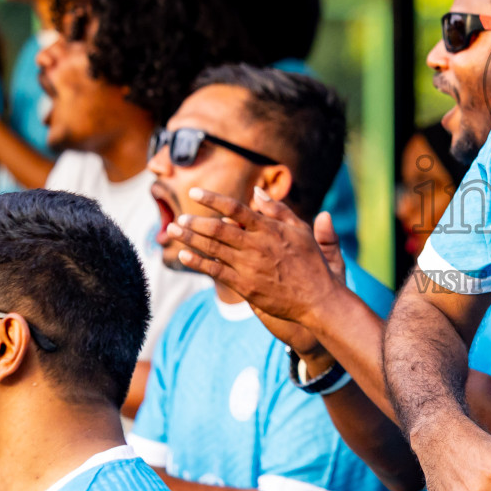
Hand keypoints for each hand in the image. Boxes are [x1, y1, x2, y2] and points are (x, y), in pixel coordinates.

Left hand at [168, 188, 343, 355]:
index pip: (236, 208)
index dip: (213, 199)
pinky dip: (197, 262)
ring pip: (212, 248)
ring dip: (190, 238)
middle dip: (195, 222)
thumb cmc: (311, 263)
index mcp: (270, 229)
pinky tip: (184, 255)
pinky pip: (215, 271)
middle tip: (179, 217)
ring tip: (173, 230)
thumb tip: (257, 191)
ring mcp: (249, 266)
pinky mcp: (245, 286)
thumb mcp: (300, 230)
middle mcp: (257, 245)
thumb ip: (278, 210)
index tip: (195, 192)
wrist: (317, 298)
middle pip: (218, 228)